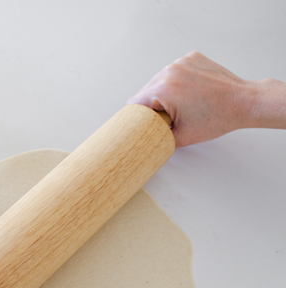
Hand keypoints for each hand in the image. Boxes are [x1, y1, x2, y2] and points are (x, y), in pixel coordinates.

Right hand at [128, 51, 285, 147]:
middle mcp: (169, 71)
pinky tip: (190, 91)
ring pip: (159, 80)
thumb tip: (146, 138)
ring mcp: (181, 62)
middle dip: (153, 104)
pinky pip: (173, 71)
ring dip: (164, 92)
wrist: (244, 102)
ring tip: (183, 103)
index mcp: (164, 89)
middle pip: (145, 90)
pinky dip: (177, 81)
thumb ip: (157, 137)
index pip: (135, 102)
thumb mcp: (181, 137)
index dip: (138, 115)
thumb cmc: (218, 117)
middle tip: (169, 116)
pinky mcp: (191, 58)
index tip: (145, 122)